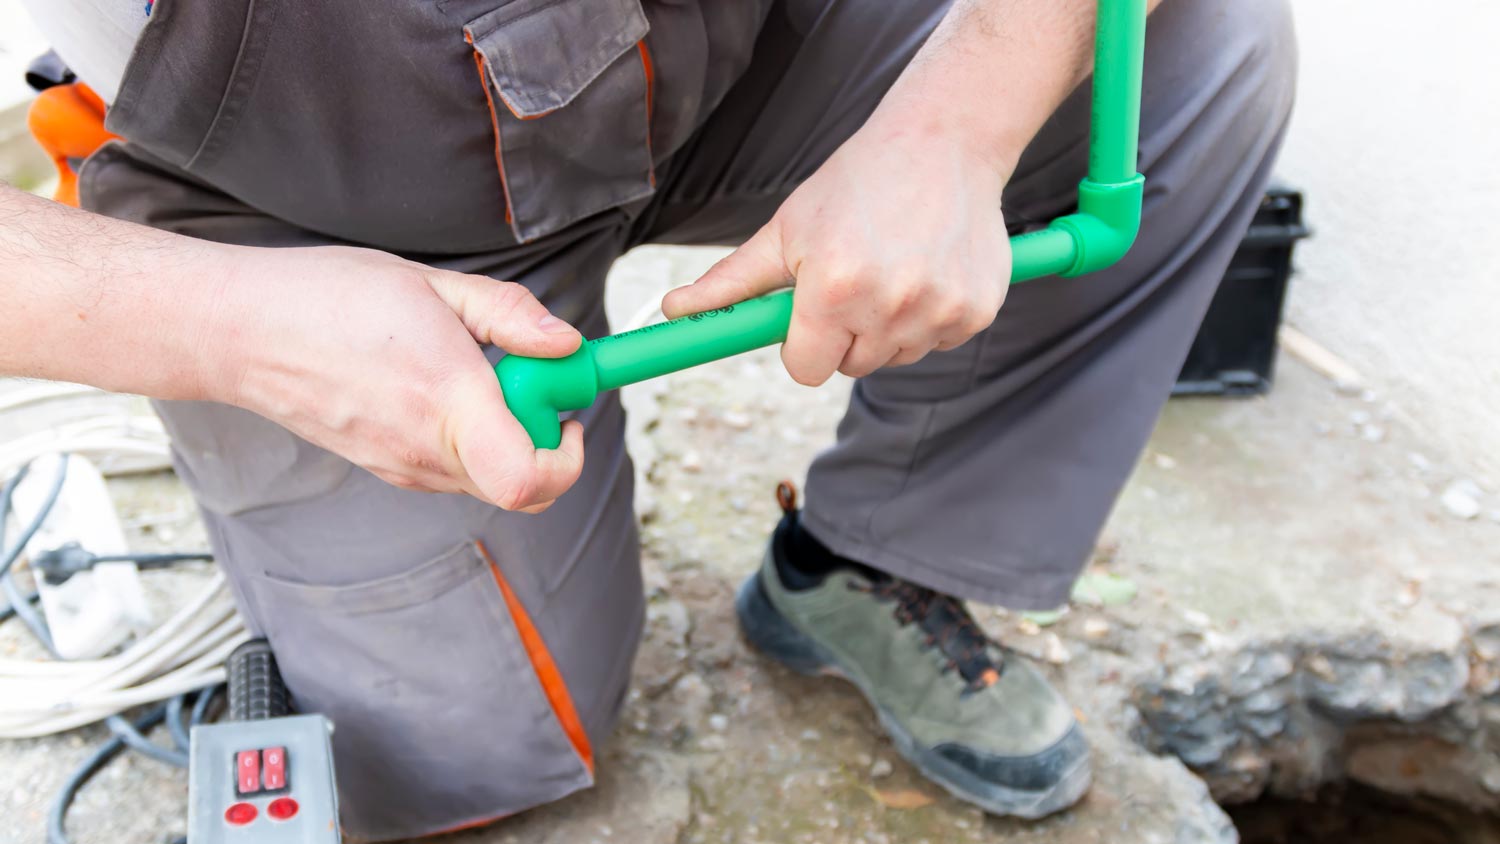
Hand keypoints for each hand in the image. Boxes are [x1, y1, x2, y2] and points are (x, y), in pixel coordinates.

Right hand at [202, 244, 584, 512]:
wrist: (241, 332)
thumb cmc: (330, 298)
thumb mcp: (433, 284)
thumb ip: (510, 315)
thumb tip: (567, 343)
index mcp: (447, 403)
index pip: (530, 479)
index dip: (569, 459)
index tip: (569, 414)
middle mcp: (426, 451)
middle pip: (522, 488)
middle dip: (545, 440)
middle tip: (525, 379)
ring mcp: (402, 468)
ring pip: (488, 479)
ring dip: (506, 438)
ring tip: (473, 372)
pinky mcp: (385, 469)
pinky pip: (453, 470)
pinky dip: (470, 440)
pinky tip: (441, 386)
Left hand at [661, 121, 1011, 384]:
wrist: (943, 143)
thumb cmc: (856, 184)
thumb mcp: (787, 229)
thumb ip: (731, 281)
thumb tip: (672, 312)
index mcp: (833, 289)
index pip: (805, 371)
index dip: (802, 346)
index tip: (809, 315)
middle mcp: (889, 306)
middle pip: (851, 367)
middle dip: (844, 334)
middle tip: (853, 276)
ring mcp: (939, 312)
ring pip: (896, 357)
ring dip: (887, 327)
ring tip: (893, 266)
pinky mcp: (976, 312)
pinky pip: (938, 343)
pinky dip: (929, 317)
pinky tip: (927, 269)